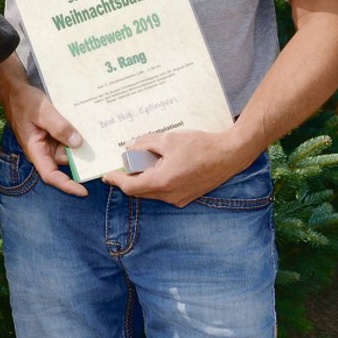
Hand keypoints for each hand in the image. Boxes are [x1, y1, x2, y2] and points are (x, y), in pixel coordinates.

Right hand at [0, 82, 86, 197]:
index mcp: (35, 150)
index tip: (84, 191)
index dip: (67, 185)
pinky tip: (88, 127)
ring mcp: (48, 142)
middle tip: (102, 153)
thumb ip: (59, 127)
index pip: (51, 175)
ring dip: (80, 144)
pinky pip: (68, 139)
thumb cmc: (24, 101)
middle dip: (82, 158)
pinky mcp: (53, 134)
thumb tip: (78, 143)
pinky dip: (76, 135)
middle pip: (65, 161)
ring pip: (69, 149)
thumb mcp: (43, 112)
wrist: (16, 90)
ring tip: (97, 135)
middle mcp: (43, 150)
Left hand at [101, 129, 247, 206]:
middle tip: (124, 164)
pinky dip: (156, 181)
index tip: (106, 175)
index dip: (116, 180)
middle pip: (140, 191)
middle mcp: (170, 195)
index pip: (131, 187)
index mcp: (163, 182)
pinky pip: (164, 192)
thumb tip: (130, 148)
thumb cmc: (200, 145)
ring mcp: (180, 198)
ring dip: (143, 180)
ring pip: (152, 192)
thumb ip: (145, 144)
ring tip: (142, 162)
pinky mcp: (187, 196)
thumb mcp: (167, 139)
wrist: (230, 154)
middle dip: (128, 179)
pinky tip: (158, 166)